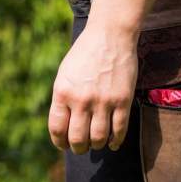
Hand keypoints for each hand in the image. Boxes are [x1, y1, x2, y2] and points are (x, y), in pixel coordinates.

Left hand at [49, 21, 138, 153]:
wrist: (111, 33)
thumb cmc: (85, 55)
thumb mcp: (65, 75)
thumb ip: (62, 101)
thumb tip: (64, 130)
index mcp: (63, 93)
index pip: (57, 130)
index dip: (60, 143)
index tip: (64, 145)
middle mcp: (82, 99)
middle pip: (78, 139)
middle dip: (78, 148)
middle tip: (81, 147)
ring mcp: (103, 100)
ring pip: (98, 138)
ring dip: (96, 145)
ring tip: (96, 142)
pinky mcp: (123, 99)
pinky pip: (119, 130)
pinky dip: (115, 141)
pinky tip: (112, 143)